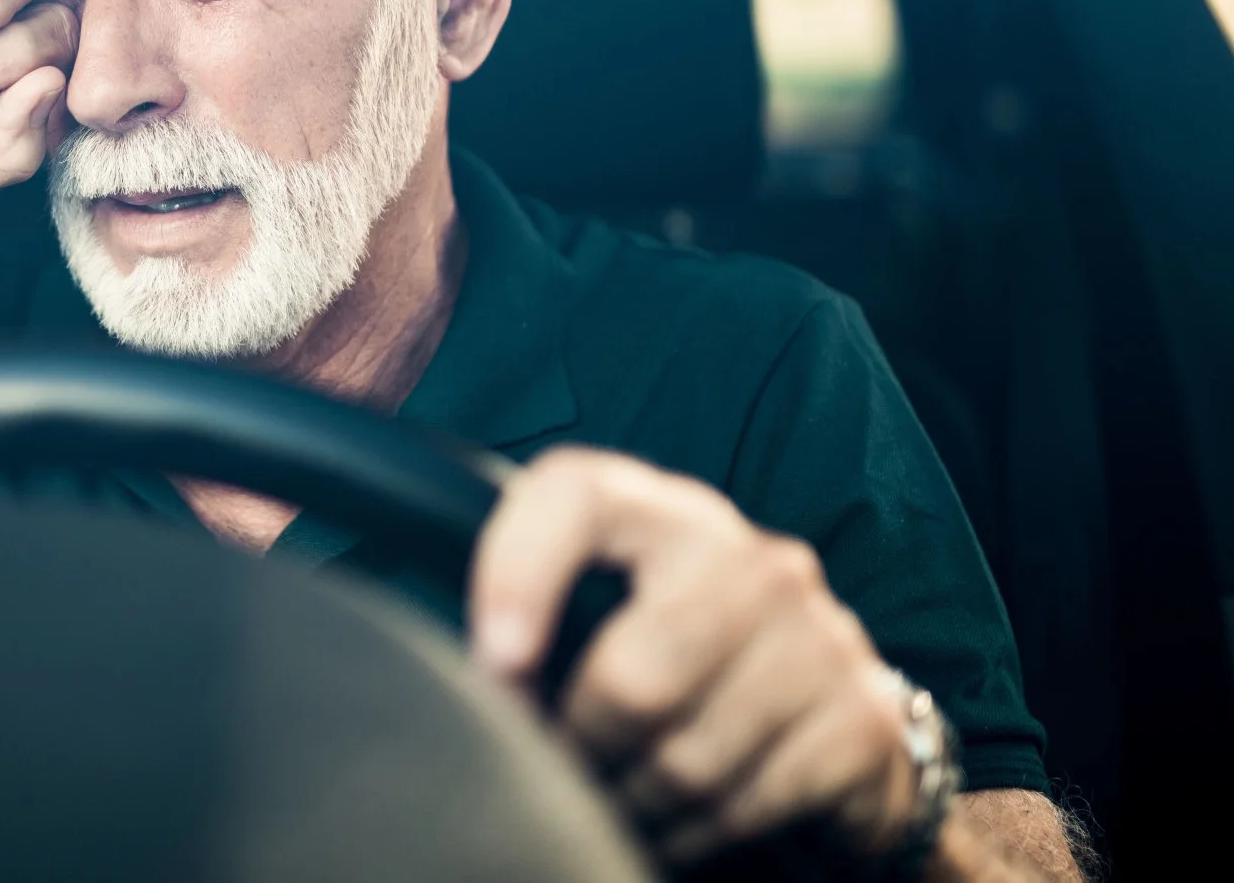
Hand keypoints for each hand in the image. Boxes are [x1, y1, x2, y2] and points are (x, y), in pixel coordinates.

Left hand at [468, 447, 916, 864]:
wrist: (834, 712)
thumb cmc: (679, 656)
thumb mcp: (609, 608)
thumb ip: (543, 608)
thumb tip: (467, 676)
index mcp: (666, 512)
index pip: (576, 495)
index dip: (518, 572)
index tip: (494, 663)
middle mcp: (751, 557)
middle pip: (634, 675)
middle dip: (584, 744)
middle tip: (566, 766)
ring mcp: (818, 632)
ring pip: (687, 758)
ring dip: (638, 802)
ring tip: (621, 798)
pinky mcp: (861, 715)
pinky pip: (748, 804)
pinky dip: (698, 833)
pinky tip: (683, 822)